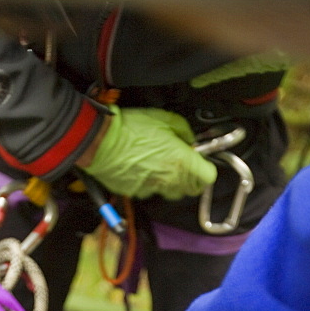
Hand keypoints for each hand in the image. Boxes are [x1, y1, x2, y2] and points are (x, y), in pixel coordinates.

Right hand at [83, 106, 216, 199]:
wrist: (101, 143)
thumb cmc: (131, 128)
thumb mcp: (163, 118)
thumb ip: (182, 129)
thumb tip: (188, 138)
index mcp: (181, 160)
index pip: (208, 176)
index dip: (207, 168)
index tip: (202, 162)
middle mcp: (170, 178)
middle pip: (193, 190)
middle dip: (192, 179)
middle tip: (185, 167)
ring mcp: (154, 188)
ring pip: (172, 193)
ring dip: (173, 183)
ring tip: (163, 167)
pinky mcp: (138, 193)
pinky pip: (151, 191)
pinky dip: (150, 183)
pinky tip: (143, 169)